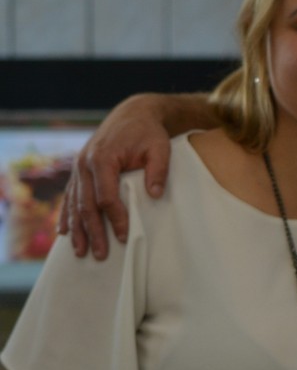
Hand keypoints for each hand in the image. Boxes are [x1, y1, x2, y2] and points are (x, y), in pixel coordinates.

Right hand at [58, 94, 172, 259]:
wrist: (133, 114)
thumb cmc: (148, 133)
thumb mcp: (160, 148)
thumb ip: (158, 170)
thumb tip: (155, 195)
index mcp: (103, 158)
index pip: (107, 197)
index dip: (115, 218)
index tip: (123, 236)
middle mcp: (84, 164)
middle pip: (87, 205)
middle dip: (93, 231)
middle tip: (99, 255)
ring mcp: (78, 167)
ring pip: (75, 203)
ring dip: (77, 229)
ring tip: (80, 251)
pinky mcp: (79, 170)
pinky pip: (70, 196)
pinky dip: (67, 215)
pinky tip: (64, 232)